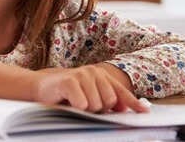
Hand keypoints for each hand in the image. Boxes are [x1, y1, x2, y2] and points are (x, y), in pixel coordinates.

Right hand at [31, 64, 145, 112]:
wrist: (41, 87)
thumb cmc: (67, 94)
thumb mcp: (90, 96)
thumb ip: (108, 100)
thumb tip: (128, 108)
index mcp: (101, 75)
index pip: (121, 92)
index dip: (133, 103)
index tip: (144, 112)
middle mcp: (94, 72)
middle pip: (110, 101)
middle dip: (99, 109)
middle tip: (85, 105)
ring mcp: (82, 75)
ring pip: (96, 105)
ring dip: (85, 109)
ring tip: (75, 102)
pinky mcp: (70, 81)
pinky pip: (82, 105)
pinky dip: (76, 108)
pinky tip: (68, 101)